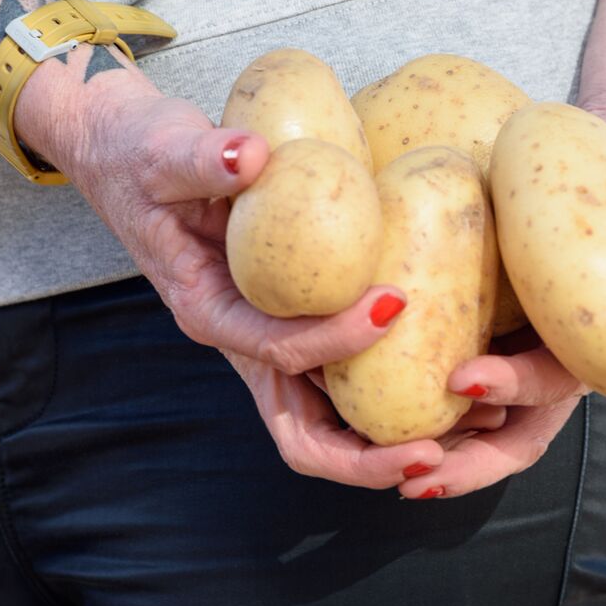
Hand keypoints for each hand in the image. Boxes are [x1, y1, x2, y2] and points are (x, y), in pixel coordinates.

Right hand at [46, 68, 443, 487]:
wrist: (128, 156)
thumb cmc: (141, 156)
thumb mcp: (162, 149)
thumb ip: (203, 155)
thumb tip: (250, 155)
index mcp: (208, 311)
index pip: (277, 348)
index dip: (335, 339)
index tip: (394, 303)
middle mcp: (243, 340)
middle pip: (304, 433)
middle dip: (367, 456)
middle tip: (439, 449)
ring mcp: (271, 336)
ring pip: (332, 417)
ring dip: (394, 438)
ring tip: (476, 424)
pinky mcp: (295, 317)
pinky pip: (347, 371)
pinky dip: (395, 386)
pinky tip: (455, 368)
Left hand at [399, 108, 605, 496]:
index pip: (561, 385)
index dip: (516, 392)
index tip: (464, 380)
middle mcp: (565, 352)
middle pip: (513, 424)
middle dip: (463, 456)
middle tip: (405, 469)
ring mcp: (526, 335)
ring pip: (476, 413)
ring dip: (430, 440)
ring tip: (370, 455)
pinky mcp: (492, 306)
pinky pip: (449, 349)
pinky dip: (411, 378)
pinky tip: (358, 381)